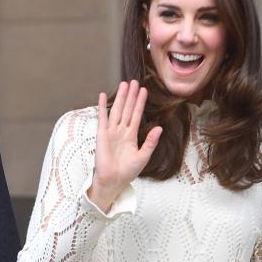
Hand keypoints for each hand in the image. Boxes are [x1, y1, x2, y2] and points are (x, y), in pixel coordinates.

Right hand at [87, 80, 161, 211]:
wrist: (113, 180)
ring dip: (121, 97)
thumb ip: (151, 141)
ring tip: (124, 84)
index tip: (143, 90)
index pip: (136, 115)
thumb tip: (159, 127)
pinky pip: (102, 118)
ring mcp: (111, 131)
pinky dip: (103, 106)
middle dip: (131, 95)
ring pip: (117, 110)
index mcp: (131, 136)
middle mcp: (121, 131)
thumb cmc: (128, 171)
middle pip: (127, 109)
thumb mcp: (143, 156)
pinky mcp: (102, 134)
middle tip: (133, 81)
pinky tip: (103, 96)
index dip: (140, 103)